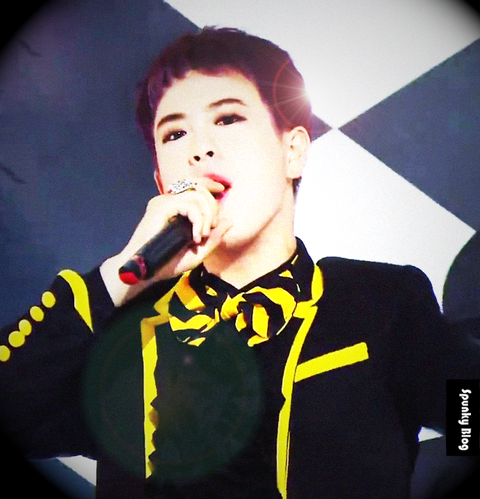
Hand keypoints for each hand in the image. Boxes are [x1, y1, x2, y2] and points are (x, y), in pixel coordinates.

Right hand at [100, 177, 231, 305]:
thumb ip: (214, 237)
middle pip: (200, 189)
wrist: (148, 271)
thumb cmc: (168, 263)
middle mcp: (170, 201)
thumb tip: (230, 220)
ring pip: (197, 195)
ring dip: (207, 216)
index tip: (222, 189)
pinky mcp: (162, 206)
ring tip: (202, 236)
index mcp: (177, 207)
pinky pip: (190, 206)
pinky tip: (196, 237)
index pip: (195, 185)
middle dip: (213, 208)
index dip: (209, 184)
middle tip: (210, 230)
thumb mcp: (198, 252)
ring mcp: (165, 202)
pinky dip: (199, 220)